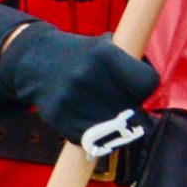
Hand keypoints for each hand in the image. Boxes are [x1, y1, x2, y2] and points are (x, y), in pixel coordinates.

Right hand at [0, 23, 160, 143]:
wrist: (33, 60)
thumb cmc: (79, 55)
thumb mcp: (104, 46)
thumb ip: (128, 66)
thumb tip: (153, 95)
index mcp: (104, 54)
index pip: (147, 83)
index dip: (145, 90)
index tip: (137, 91)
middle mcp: (87, 75)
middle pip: (132, 111)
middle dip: (132, 113)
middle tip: (125, 109)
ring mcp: (71, 99)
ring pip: (114, 130)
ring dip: (115, 129)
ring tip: (107, 116)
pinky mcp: (58, 117)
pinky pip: (90, 139)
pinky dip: (94, 137)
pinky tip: (87, 120)